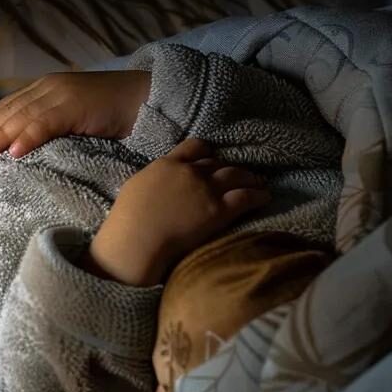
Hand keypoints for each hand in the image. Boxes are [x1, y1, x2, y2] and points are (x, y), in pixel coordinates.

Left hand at [0, 70, 150, 157]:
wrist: (146, 98)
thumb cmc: (114, 113)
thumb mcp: (76, 118)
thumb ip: (53, 124)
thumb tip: (26, 147)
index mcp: (48, 88)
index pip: (10, 105)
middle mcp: (50, 87)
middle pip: (11, 110)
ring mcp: (62, 94)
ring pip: (23, 116)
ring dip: (2, 136)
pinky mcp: (75, 105)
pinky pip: (45, 123)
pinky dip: (28, 137)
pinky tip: (15, 152)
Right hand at [78, 139, 269, 286]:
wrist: (135, 243)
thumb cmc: (126, 223)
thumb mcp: (135, 188)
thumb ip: (153, 180)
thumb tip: (158, 184)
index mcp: (166, 164)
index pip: (194, 148)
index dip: (207, 153)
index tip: (212, 158)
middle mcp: (189, 172)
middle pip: (217, 163)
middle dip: (229, 168)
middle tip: (239, 175)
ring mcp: (206, 190)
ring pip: (236, 175)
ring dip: (249, 178)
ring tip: (258, 183)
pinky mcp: (218, 210)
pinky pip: (246, 197)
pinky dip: (257, 195)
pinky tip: (264, 198)